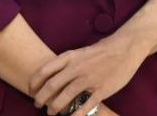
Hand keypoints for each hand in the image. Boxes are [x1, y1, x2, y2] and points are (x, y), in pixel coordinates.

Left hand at [29, 33, 143, 115]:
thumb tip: (52, 75)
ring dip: (54, 108)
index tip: (30, 90)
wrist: (125, 48)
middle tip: (37, 104)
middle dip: (40, 98)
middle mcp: (77, 68)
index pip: (45, 70)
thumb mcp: (81, 52)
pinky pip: (84, 106)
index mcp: (70, 57)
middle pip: (51, 86)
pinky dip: (74, 115)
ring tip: (50, 113)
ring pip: (64, 97)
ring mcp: (89, 80)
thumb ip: (67, 63)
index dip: (34, 82)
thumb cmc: (102, 50)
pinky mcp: (101, 90)